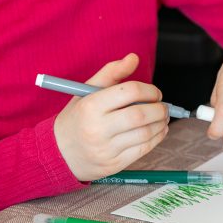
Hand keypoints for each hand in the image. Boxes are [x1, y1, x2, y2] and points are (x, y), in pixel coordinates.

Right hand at [53, 54, 168, 180]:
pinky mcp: (114, 165)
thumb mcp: (86, 92)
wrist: (59, 154)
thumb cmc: (77, 118)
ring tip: (163, 117)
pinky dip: (157, 138)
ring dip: (161, 123)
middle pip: (140, 115)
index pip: (130, 91)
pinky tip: (158, 130)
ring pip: (145, 133)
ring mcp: (106, 149)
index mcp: (91, 106)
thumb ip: (111, 73)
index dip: (149, 90)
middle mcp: (97, 128)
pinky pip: (143, 149)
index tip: (155, 93)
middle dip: (159, 109)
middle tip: (163, 106)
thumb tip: (134, 58)